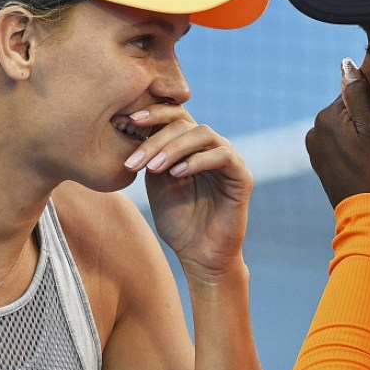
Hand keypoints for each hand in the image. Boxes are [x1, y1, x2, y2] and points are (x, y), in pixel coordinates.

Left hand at [123, 104, 250, 277]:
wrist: (199, 255)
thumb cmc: (178, 223)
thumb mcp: (157, 184)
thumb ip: (152, 156)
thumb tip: (134, 128)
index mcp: (191, 147)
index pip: (174, 116)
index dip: (152, 114)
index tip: (126, 121)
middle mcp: (211, 148)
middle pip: (185, 123)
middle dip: (156, 139)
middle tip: (135, 160)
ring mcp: (229, 160)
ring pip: (203, 134)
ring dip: (174, 148)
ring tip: (154, 168)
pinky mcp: (242, 176)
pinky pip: (223, 156)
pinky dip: (197, 160)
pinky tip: (177, 173)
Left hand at [306, 58, 369, 207]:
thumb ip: (360, 93)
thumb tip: (346, 64)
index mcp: (326, 117)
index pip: (357, 91)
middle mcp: (315, 131)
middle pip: (353, 110)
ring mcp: (317, 150)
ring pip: (351, 128)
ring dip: (369, 134)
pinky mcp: (324, 166)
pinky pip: (347, 145)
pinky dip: (361, 148)